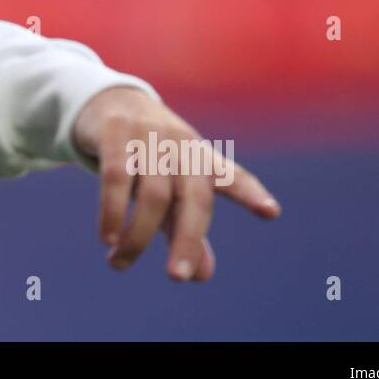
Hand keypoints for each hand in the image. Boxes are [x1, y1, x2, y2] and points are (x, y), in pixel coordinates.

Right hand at [71, 85, 280, 281]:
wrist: (110, 102)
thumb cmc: (148, 154)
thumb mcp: (169, 187)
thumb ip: (184, 227)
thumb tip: (202, 276)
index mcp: (200, 159)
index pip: (231, 176)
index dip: (250, 193)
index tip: (270, 212)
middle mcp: (181, 146)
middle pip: (193, 197)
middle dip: (188, 240)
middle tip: (177, 277)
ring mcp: (149, 137)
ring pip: (153, 195)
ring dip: (137, 236)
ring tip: (119, 264)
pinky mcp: (115, 134)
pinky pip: (116, 177)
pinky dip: (112, 211)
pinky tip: (108, 238)